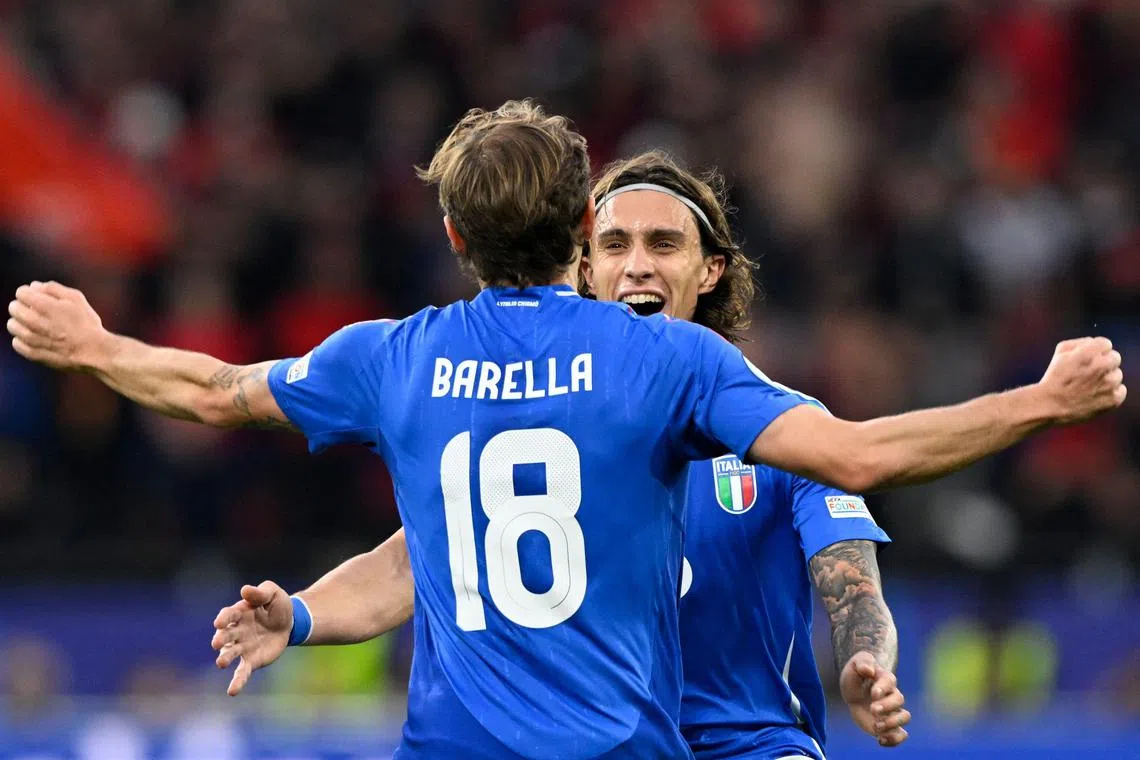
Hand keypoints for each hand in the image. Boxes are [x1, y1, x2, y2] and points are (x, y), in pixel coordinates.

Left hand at [7, 281, 109, 371]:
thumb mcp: (77, 298)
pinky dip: (21, 339)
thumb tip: (34, 286)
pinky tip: (34, 338)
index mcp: (46, 306)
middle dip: (21, 306)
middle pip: (13, 308)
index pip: (21, 293)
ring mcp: (33, 340)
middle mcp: (36, 322)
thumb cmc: (87, 324)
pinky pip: (16, 343)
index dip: (27, 292)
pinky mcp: (33, 354)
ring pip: (12, 325)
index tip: (35, 297)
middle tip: (33, 310)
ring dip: (19, 322)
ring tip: (33, 325)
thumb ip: (54, 288)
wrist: (94, 352)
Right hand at [211, 581, 292, 696]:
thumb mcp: (272, 593)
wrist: (290, 623)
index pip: (228, 615)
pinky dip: (237, 682)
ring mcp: (243, 647)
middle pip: (226, 635)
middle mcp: (237, 631)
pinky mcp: (251, 661)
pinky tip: (232, 692)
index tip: (220, 622)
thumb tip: (245, 590)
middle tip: (217, 643)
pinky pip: (242, 672)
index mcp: (240, 613)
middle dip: (221, 639)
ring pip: (230, 654)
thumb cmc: (277, 605)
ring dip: (224, 658)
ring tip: (221, 663)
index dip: (224, 619)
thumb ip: (260, 593)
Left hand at [839, 651, 909, 747]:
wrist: (854, 693)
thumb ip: (862, 662)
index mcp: (884, 678)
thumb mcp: (854, 665)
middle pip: (899, 699)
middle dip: (887, 706)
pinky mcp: (889, 725)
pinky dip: (894, 740)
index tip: (873, 693)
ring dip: (892, 723)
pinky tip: (880, 740)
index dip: (883, 688)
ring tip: (876, 726)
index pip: (890, 681)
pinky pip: (900, 735)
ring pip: (904, 717)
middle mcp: (892, 695)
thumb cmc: (856, 676)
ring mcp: (892, 711)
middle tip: (872, 709)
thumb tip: (869, 670)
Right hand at [1037, 337, 1125, 423]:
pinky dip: (1111, 392)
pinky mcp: (1113, 398)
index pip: (1106, 344)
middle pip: (1115, 358)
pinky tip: (1097, 394)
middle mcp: (1102, 366)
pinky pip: (1121, 390)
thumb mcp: (1060, 352)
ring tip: (1090, 386)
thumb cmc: (1055, 377)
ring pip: (1117, 375)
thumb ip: (1080, 342)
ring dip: (1107, 378)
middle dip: (1104, 363)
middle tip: (1090, 373)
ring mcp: (1110, 383)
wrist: (1050, 405)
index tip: (1089, 359)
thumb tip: (1093, 343)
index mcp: (1089, 352)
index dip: (1096, 351)